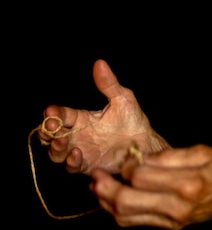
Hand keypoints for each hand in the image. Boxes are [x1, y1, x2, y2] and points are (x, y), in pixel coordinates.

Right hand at [40, 59, 168, 174]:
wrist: (146, 144)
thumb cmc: (133, 120)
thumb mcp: (123, 99)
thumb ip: (109, 84)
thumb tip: (100, 63)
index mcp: (82, 118)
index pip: (61, 114)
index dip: (53, 113)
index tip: (50, 111)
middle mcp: (77, 135)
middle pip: (52, 134)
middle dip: (48, 131)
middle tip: (50, 127)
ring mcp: (81, 151)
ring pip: (57, 152)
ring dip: (55, 147)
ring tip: (61, 141)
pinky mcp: (88, 165)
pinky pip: (73, 166)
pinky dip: (71, 161)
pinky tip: (77, 154)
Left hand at [90, 144, 211, 229]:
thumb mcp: (205, 152)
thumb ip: (172, 155)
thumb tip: (143, 157)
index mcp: (187, 183)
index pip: (141, 177)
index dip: (127, 165)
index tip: (128, 156)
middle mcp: (177, 206)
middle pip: (126, 202)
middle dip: (105, 187)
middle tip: (96, 174)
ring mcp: (172, 219)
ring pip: (126, 216)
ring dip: (106, 202)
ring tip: (97, 185)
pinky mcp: (169, 225)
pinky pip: (135, 222)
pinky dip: (117, 211)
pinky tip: (111, 198)